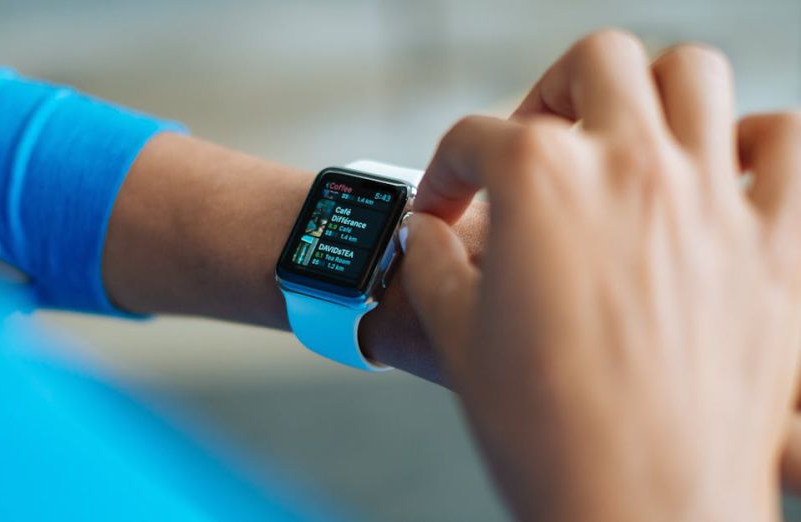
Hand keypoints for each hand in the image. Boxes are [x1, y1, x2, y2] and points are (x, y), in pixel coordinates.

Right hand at [402, 30, 800, 520]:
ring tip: (626, 138)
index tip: (443, 207)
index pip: (474, 140)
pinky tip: (723, 173)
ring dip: (651, 93)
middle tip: (538, 141)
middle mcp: (630, 168)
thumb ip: (432, 265)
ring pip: (695, 74)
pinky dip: (760, 142)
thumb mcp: (454, 337)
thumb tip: (425, 238)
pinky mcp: (775, 246)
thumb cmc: (544, 431)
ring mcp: (711, 199)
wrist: (636, 508)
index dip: (445, 172)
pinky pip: (791, 146)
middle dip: (551, 91)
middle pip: (594, 62)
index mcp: (539, 183)